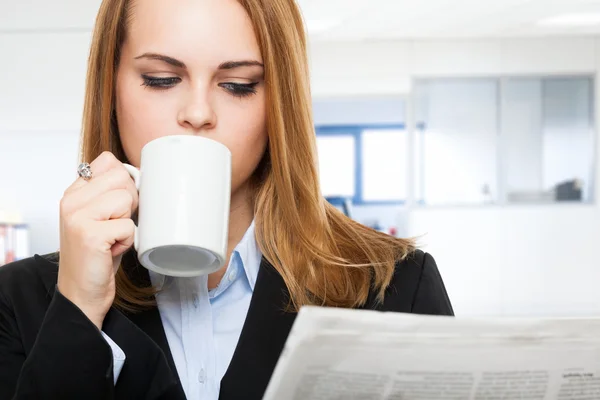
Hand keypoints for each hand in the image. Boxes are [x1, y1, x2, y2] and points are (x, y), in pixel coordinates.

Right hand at [57, 151, 138, 328]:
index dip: (124, 182)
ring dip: (127, 223)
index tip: (117, 205)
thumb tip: (136, 174)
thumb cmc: (97, 255)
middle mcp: (71, 201)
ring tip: (112, 238)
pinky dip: (127, 241)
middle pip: (121, 177)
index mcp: (74, 192)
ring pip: (126, 199)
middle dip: (129, 202)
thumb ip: (110, 193)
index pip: (108, 162)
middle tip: (116, 224)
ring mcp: (77, 216)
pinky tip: (111, 250)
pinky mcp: (89, 234)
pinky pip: (129, 226)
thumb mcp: (100, 217)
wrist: (81, 293)